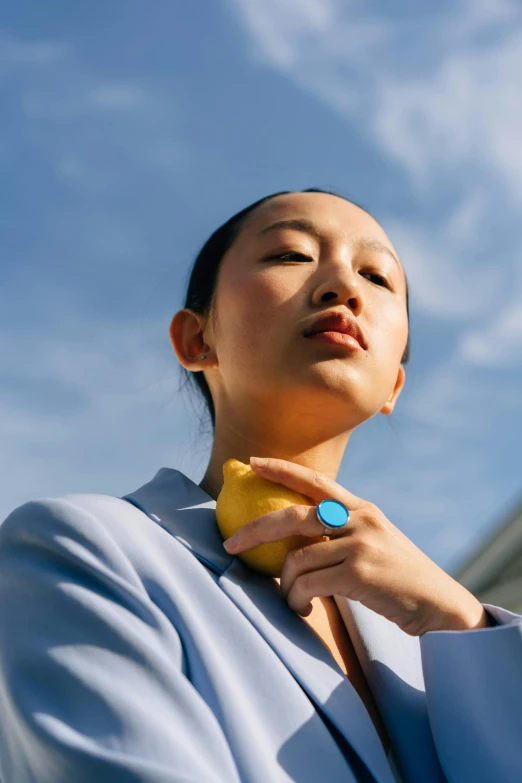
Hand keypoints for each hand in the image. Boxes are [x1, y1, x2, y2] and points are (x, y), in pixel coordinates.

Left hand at [222, 457, 491, 634]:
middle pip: (294, 516)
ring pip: (297, 558)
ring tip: (291, 599)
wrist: (439, 605)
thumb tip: (296, 545)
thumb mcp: (374, 544)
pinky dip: (297, 599)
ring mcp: (360, 544)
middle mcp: (360, 519)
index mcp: (362, 509)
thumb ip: (341, 536)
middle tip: (231, 543)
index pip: (317, 481)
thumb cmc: (399, 580)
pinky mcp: (359, 572)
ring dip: (285, 585)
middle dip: (256, 529)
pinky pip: (309, 584)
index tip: (253, 462)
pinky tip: (302, 609)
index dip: (283, 469)